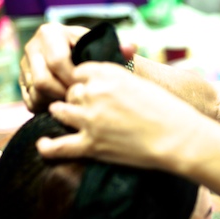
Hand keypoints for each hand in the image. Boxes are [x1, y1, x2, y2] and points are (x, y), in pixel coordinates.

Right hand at [20, 23, 139, 112]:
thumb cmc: (96, 54)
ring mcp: (24, 64)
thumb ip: (119, 49)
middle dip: (63, 94)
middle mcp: (33, 46)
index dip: (74, 79)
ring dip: (56, 102)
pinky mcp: (22, 80)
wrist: (82, 60)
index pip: (58, 61)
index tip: (88, 88)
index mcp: (51, 32)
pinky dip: (47, 107)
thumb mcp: (105, 48)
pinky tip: (63, 105)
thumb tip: (130, 47)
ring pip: (36, 93)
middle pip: (43, 80)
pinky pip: (30, 101)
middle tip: (80, 100)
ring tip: (74, 103)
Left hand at [36, 63, 198, 171]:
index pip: (80, 72)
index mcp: (108, 73)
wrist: (177, 137)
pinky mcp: (91, 144)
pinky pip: (60, 146)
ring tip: (60, 116)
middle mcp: (94, 92)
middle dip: (74, 99)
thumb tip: (106, 85)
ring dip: (61, 114)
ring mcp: (90, 118)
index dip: (82, 80)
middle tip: (82, 107)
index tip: (87, 87)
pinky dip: (48, 146)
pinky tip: (42, 144)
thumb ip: (118, 81)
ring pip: (60, 112)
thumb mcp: (141, 83)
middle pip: (70, 92)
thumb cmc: (168, 111)